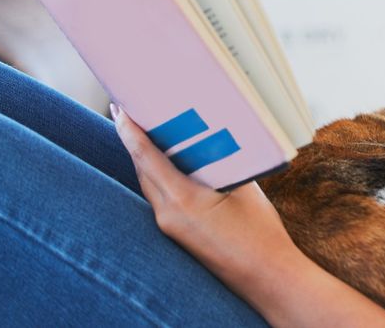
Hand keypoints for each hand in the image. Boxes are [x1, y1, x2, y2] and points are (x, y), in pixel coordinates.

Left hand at [110, 103, 298, 297]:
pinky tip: (170, 165)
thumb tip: (212, 140)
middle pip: (141, 169)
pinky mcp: (177, 234)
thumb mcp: (244, 187)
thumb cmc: (259, 232)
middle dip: (133, 140)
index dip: (129, 131)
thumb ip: (223, 162)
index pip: (145, 157)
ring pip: (149, 184)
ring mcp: (170, 227)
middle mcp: (168, 214)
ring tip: (149, 133)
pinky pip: (160, 197)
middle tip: (132, 112)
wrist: (265, 275)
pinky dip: (159, 176)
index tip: (119, 109)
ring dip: (146, 159)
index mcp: (182, 199)